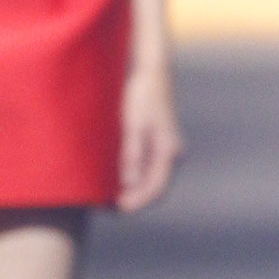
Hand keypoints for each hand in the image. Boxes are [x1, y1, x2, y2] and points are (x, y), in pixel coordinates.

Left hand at [119, 62, 183, 212]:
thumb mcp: (133, 124)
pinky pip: (146, 167)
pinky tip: (113, 176)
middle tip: (108, 205)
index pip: (156, 188)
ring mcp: (165, 148)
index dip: (137, 201)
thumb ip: (132, 154)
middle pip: (154, 187)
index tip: (118, 208)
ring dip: (131, 188)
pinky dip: (131, 175)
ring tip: (107, 193)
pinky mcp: (157, 142)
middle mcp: (171, 153)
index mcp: (168, 150)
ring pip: (149, 178)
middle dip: (133, 198)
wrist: (151, 69)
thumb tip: (129, 183)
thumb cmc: (141, 93)